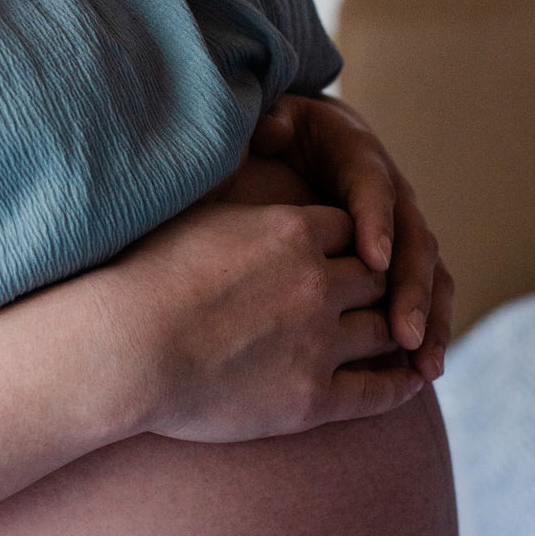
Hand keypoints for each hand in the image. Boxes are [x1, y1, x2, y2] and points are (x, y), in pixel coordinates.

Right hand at [89, 193, 423, 443]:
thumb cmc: (139, 276)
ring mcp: (319, 343)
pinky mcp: (312, 400)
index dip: (347, 243)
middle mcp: (318, 282)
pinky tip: (413, 382)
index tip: (341, 255)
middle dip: (376, 286)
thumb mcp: (192, 207)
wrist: (121, 349)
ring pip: (383, 331)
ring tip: (403, 339)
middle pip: (375, 278)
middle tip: (380, 297)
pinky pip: (378, 392)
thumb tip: (248, 135)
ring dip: (394, 332)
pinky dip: (402, 386)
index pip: (348, 229)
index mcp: (293, 231)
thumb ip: (230, 176)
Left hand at [250, 93, 451, 380]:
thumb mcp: (265, 125)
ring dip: (428, 320)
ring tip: (422, 366)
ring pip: (427, 274)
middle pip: (411, 239)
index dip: (375, 222)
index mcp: (354, 155)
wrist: (287, 148)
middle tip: (402, 332)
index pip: (371, 187)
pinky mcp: (397, 260)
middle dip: (410, 288)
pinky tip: (420, 373)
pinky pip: (420, 296)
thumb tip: (273, 128)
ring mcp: (398, 228)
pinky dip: (425, 332)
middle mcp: (388, 192)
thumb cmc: (269, 141)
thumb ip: (267, 126)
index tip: (372, 260)